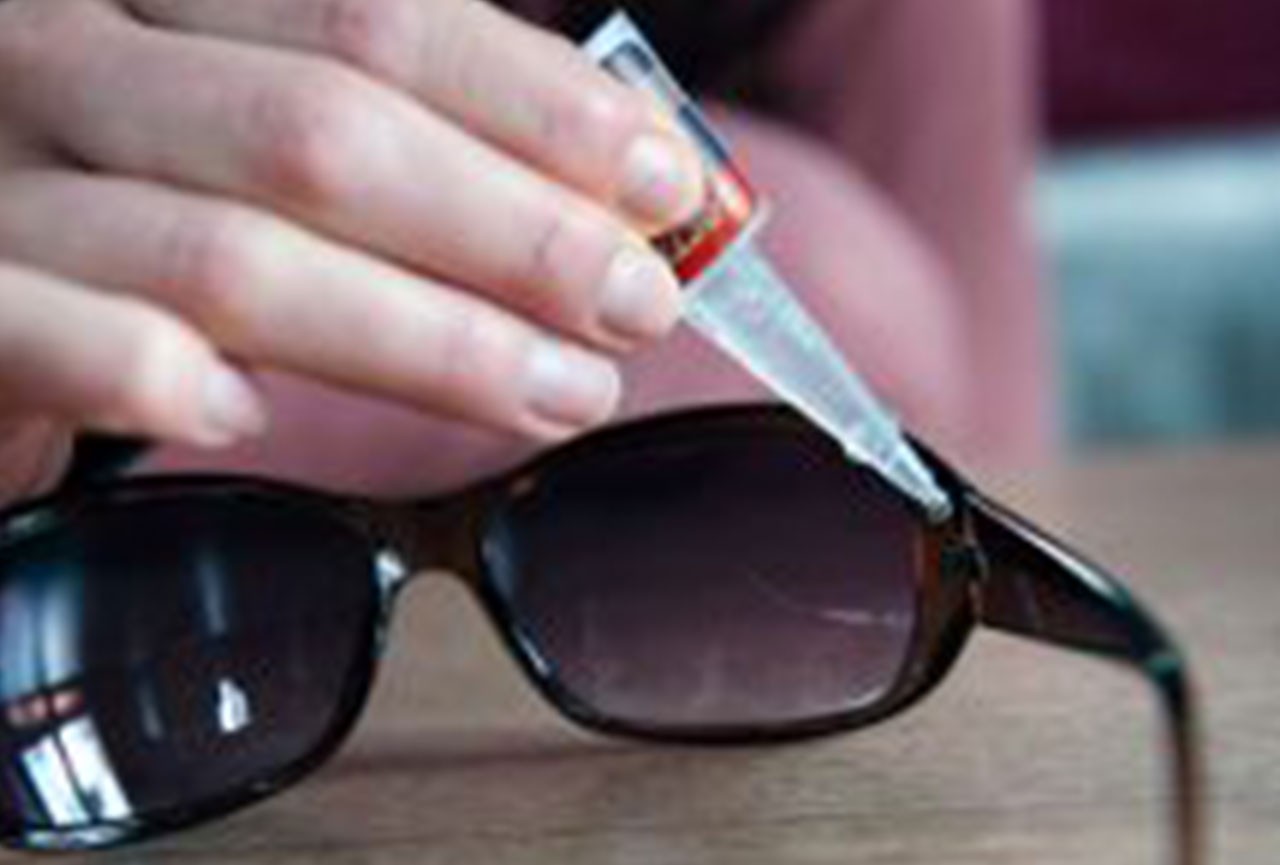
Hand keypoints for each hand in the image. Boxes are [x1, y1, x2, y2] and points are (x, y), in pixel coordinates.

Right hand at [0, 0, 702, 502]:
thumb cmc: (130, 192)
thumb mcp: (251, 122)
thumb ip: (398, 132)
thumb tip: (610, 195)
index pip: (377, 17)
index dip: (538, 106)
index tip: (665, 183)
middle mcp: (64, 51)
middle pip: (324, 135)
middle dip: (512, 231)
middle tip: (637, 305)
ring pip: (231, 255)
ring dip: (424, 337)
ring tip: (556, 390)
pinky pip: (51, 337)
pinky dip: (161, 379)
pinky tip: (254, 419)